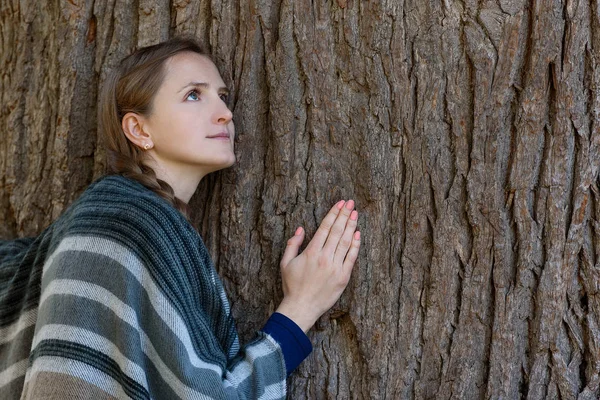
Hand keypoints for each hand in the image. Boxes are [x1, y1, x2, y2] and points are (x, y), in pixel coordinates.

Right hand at [275, 200, 360, 331]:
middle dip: (344, 215)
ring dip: (351, 226)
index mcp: (311, 252)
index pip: (325, 227)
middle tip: (350, 203)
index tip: (339, 203)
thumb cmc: (292, 286)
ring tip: (355, 213)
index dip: (333, 213)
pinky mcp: (343, 277)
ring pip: (346, 242)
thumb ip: (293, 244)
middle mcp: (325, 257)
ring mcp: (335, 267)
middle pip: (337, 231)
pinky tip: (358, 234)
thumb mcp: (285, 263)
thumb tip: (300, 229)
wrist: (301, 307)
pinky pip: (351, 258)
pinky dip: (356, 245)